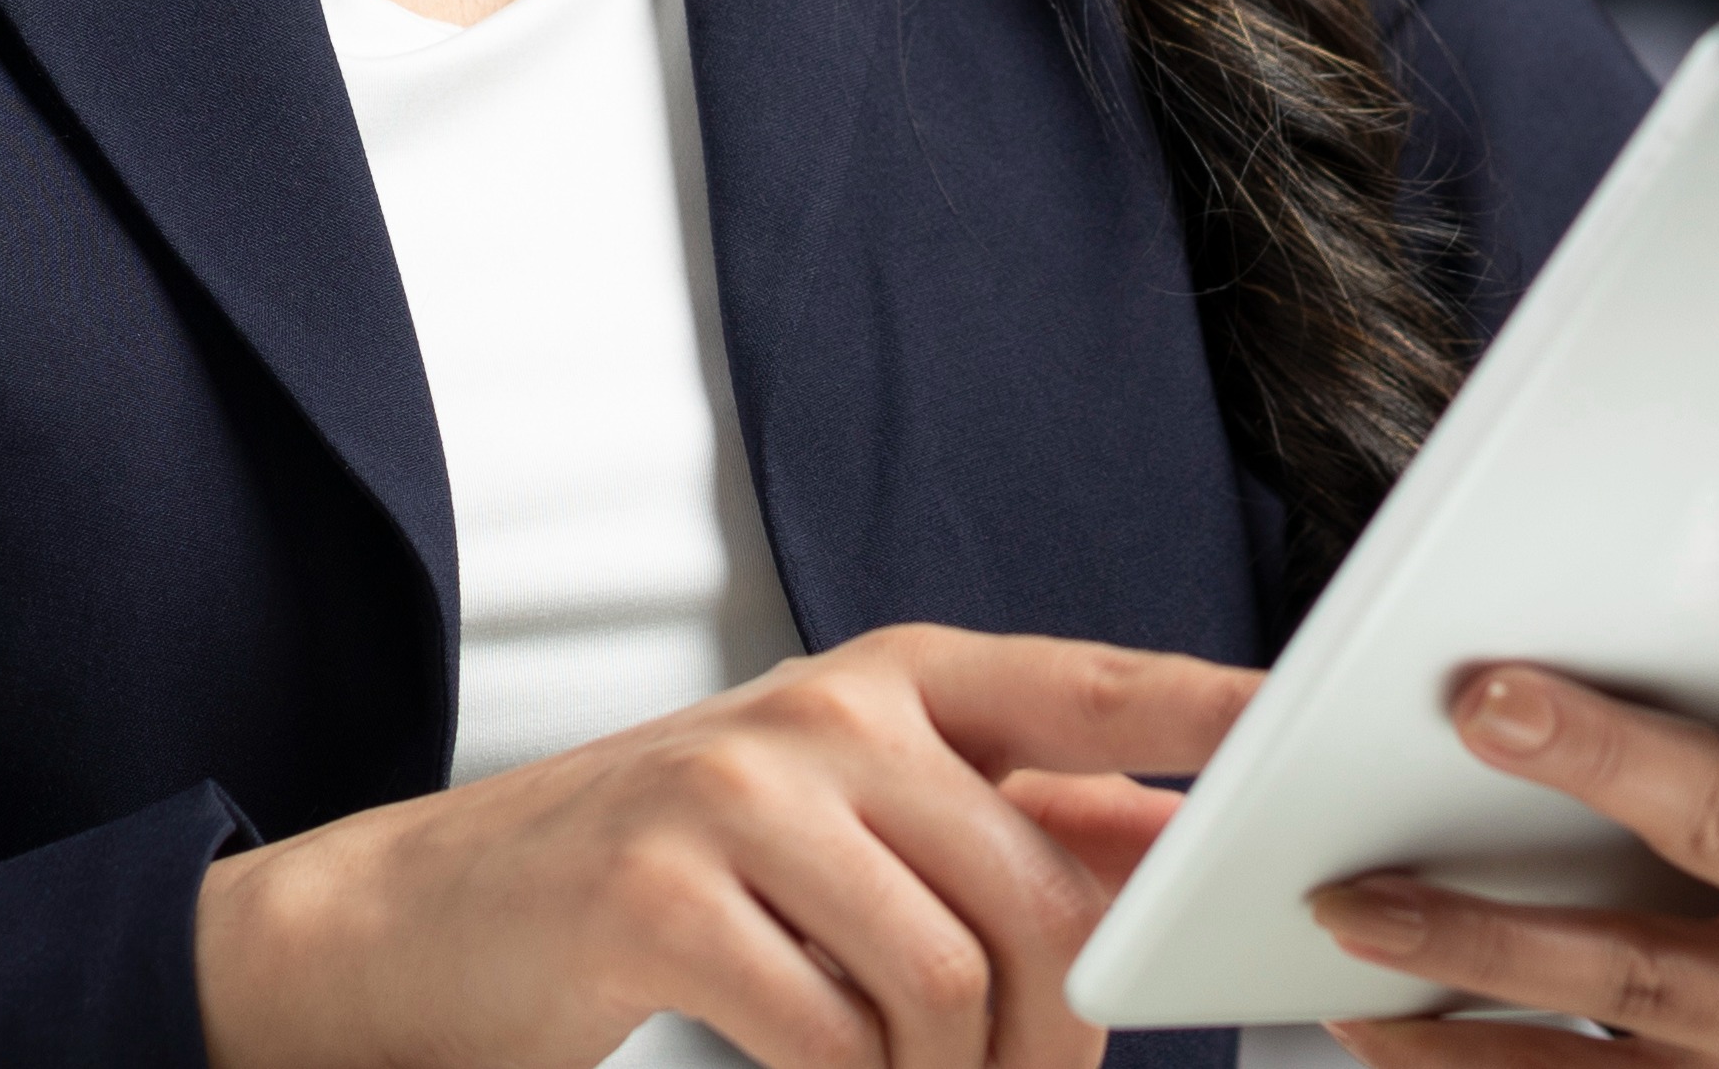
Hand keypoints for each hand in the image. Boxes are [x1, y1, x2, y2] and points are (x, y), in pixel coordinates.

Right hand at [196, 623, 1257, 1068]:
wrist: (414, 921)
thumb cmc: (652, 878)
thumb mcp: (836, 820)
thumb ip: (997, 824)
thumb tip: (1169, 848)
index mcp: (888, 685)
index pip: (1088, 687)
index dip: (1210, 715)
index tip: (1304, 735)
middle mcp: (824, 716)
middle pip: (1040, 897)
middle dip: (1059, 1038)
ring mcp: (739, 797)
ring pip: (948, 982)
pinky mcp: (662, 896)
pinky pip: (831, 1036)